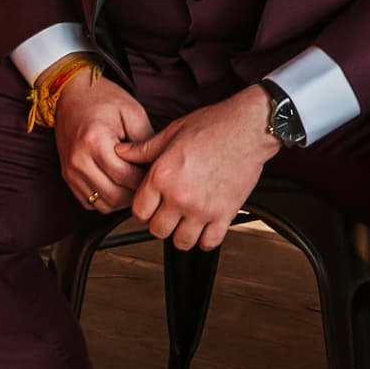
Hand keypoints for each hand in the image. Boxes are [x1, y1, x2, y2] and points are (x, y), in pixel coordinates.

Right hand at [50, 70, 153, 213]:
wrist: (71, 93)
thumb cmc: (102, 98)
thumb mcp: (132, 112)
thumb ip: (145, 141)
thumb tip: (157, 166)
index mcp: (95, 142)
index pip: (127, 177)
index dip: (146, 178)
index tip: (156, 171)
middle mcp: (78, 160)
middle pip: (115, 195)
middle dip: (136, 192)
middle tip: (149, 180)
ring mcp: (70, 171)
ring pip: (103, 204)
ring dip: (122, 199)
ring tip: (134, 182)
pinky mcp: (67, 176)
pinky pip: (90, 202)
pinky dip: (107, 199)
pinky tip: (118, 184)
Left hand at [116, 91, 280, 249]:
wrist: (248, 128)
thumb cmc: (213, 126)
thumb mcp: (171, 132)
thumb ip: (143, 149)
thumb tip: (121, 152)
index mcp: (162, 177)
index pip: (139, 212)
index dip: (143, 208)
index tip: (151, 204)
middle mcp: (180, 197)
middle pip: (157, 230)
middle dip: (160, 222)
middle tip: (169, 212)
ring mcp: (203, 209)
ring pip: (181, 242)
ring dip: (182, 233)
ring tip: (186, 220)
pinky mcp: (225, 214)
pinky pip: (209, 242)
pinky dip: (206, 238)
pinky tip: (206, 225)